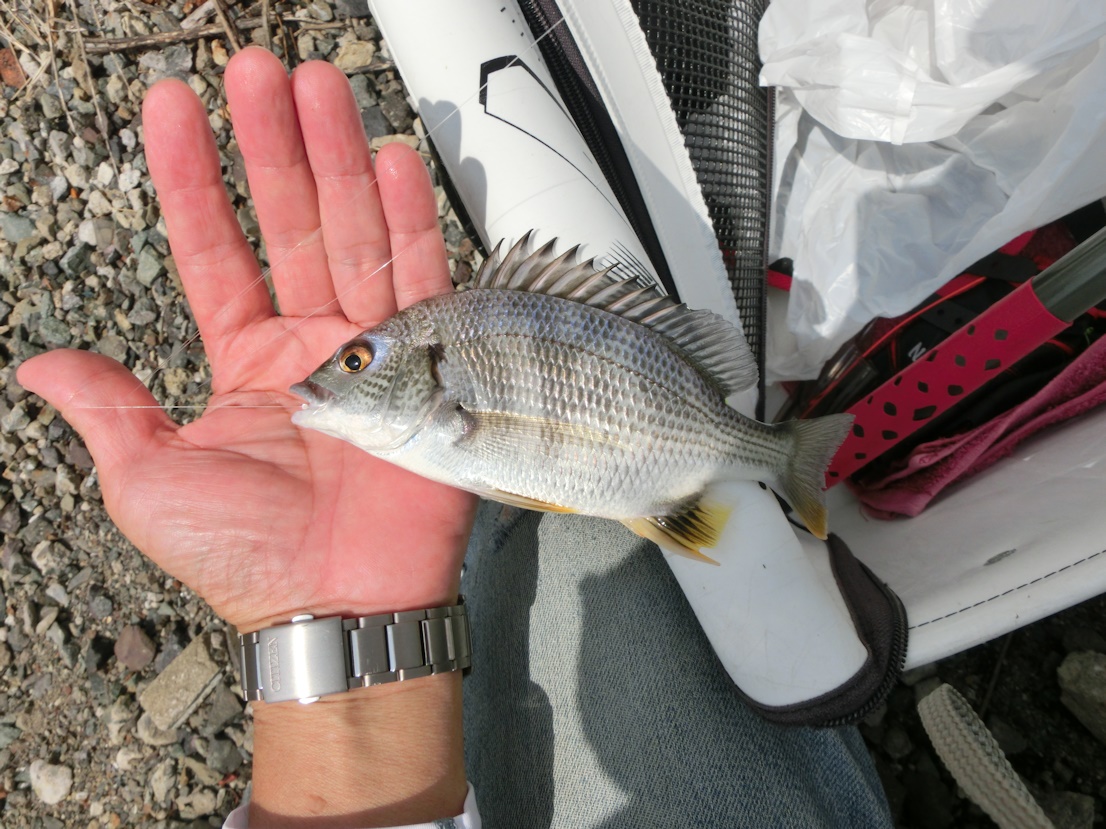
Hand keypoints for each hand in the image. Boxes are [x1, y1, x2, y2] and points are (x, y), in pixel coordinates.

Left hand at [17, 48, 476, 634]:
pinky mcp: (426, 366)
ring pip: (352, 234)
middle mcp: (310, 343)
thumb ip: (108, 409)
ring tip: (314, 86)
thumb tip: (44, 362)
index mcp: (245, 360)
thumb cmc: (245, 557)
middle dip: (270, 145)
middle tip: (256, 69)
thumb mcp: (147, 482)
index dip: (190, 178)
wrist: (339, 606)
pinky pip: (418, 282)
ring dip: (334, 159)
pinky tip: (390, 160)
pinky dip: (407, 223)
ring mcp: (370, 349)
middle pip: (288, 223)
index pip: (212, 249)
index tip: (170, 108)